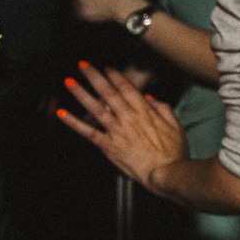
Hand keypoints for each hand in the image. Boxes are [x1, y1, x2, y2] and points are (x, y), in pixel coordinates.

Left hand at [56, 60, 188, 187]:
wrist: (166, 173)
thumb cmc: (173, 153)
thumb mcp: (176, 126)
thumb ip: (163, 108)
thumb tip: (150, 98)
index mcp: (145, 113)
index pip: (127, 89)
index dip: (116, 77)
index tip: (108, 69)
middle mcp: (129, 119)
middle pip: (108, 93)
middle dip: (94, 77)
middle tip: (83, 66)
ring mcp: (117, 132)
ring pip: (95, 108)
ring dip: (80, 93)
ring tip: (69, 82)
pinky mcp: (109, 146)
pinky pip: (88, 132)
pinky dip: (74, 122)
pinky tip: (62, 114)